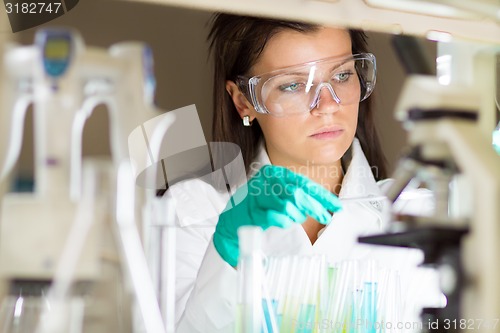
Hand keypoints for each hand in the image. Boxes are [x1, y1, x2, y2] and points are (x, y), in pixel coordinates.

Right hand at [213, 165, 341, 266]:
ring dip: (297, 215)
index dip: (322, 195)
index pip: (303, 183)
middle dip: (315, 207)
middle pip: (297, 192)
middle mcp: (265, 180)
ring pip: (287, 203)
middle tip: (326, 217)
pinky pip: (274, 216)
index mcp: (274, 173)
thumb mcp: (280, 197)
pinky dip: (283, 221)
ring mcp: (256, 194)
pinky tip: (284, 222)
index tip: (337, 206)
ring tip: (297, 219)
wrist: (232, 222)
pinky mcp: (251, 211)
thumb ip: (299, 198)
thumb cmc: (258, 208)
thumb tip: (325, 205)